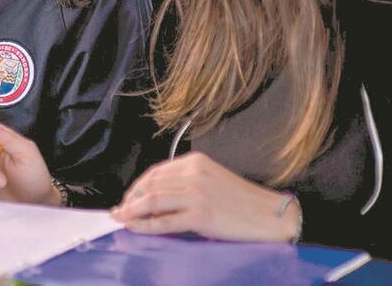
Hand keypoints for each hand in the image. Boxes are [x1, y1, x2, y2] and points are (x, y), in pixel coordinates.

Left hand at [111, 152, 298, 241]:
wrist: (272, 216)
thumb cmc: (244, 202)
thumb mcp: (212, 181)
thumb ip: (186, 184)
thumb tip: (156, 199)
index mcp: (196, 162)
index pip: (156, 172)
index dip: (137, 186)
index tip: (128, 198)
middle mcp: (194, 174)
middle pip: (150, 185)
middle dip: (130, 199)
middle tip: (120, 211)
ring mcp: (197, 194)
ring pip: (152, 201)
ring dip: (132, 211)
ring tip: (121, 219)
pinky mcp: (200, 215)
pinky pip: (164, 221)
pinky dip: (146, 225)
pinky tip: (136, 228)